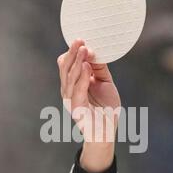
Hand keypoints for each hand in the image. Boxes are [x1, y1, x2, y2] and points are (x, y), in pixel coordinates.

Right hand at [57, 39, 120, 171]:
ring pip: (68, 77)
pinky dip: (81, 77)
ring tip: (84, 49)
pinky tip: (85, 66)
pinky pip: (77, 90)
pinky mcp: (76, 109)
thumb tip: (94, 51)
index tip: (81, 39)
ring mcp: (70, 100)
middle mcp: (68, 91)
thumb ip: (99, 68)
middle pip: (65, 68)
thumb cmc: (106, 109)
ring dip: (76, 61)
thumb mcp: (104, 83)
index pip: (67, 64)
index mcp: (72, 84)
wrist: (107, 132)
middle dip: (72, 53)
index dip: (73, 52)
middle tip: (79, 40)